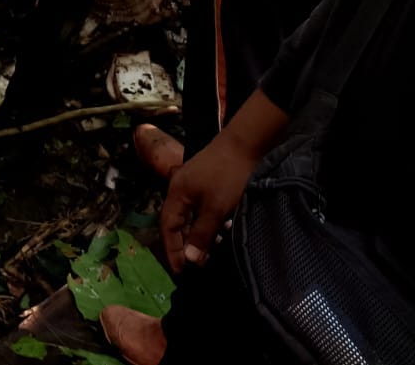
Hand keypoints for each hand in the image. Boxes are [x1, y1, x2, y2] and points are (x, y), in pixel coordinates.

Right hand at [160, 130, 260, 271]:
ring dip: (198, 234)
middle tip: (194, 266)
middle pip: (177, 221)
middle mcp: (181, 188)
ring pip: (191, 215)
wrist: (246, 143)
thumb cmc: (229, 176)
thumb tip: (189, 259)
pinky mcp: (208, 181)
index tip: (179, 272)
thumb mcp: (216, 208)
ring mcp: (194, 183)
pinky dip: (208, 223)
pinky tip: (221, 231)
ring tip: (210, 253)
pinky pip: (202, 208)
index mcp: (177, 193)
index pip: (168, 227)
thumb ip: (201, 234)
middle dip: (185, 244)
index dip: (172, 250)